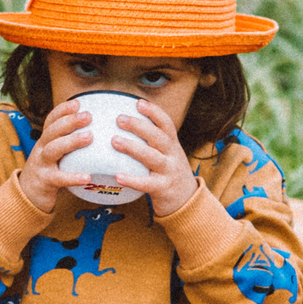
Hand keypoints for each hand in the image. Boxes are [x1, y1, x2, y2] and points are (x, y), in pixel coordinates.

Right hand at [14, 99, 96, 212]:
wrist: (27, 195)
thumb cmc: (47, 171)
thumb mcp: (53, 153)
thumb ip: (67, 143)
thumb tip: (97, 132)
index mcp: (45, 141)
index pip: (51, 121)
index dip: (62, 110)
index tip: (78, 102)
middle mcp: (41, 149)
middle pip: (52, 131)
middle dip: (69, 121)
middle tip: (88, 116)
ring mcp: (42, 165)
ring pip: (53, 150)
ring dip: (71, 141)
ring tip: (89, 137)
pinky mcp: (45, 182)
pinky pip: (59, 178)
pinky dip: (73, 177)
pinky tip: (87, 176)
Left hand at [108, 97, 200, 217]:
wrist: (187, 201)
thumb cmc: (169, 173)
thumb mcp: (168, 153)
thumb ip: (153, 141)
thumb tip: (126, 123)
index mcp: (172, 145)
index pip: (166, 124)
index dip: (154, 112)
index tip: (138, 102)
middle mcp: (173, 156)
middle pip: (158, 137)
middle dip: (139, 126)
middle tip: (120, 118)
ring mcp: (169, 172)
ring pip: (152, 157)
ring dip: (133, 148)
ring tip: (115, 141)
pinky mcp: (163, 189)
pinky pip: (147, 183)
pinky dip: (132, 180)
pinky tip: (117, 176)